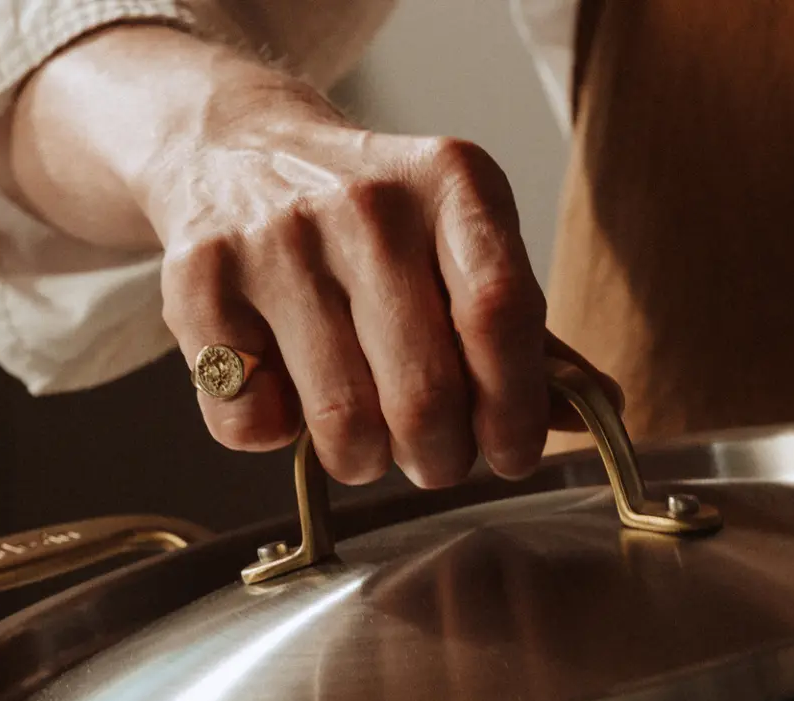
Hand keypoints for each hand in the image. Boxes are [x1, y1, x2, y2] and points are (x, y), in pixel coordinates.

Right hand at [0, 26, 620, 486]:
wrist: (236, 148)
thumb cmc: (370, 224)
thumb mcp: (460, 245)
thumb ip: (525, 334)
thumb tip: (597, 414)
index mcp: (451, 184)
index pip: (498, 315)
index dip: (513, 409)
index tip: (512, 454)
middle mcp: (364, 202)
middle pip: (423, 394)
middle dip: (439, 459)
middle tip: (435, 458)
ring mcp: (275, 241)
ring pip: (341, 426)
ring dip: (361, 459)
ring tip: (362, 430)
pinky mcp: (196, 284)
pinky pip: (250, 425)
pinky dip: (272, 436)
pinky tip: (283, 387)